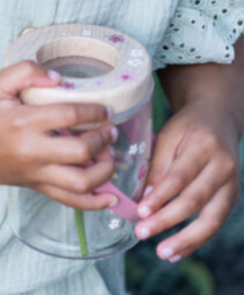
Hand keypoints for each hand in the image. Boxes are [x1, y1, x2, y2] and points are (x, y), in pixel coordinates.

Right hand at [0, 61, 118, 210]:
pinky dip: (93, 203)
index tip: (104, 109)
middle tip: (109, 130)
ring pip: (80, 183)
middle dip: (103, 139)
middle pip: (81, 151)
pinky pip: (67, 201)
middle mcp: (30, 151)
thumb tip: (59, 78)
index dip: (94, 111)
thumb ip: (26, 72)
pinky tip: (108, 197)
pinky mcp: (32, 185)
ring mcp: (32, 173)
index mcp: (22, 122)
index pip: (70, 116)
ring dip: (104, 171)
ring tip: (108, 156)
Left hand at [134, 100, 240, 260]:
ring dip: (186, 239)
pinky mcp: (233, 198)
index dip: (161, 196)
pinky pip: (215, 223)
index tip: (140, 212)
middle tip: (142, 233)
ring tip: (163, 253)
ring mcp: (232, 185)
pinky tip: (178, 251)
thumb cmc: (187, 128)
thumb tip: (144, 198)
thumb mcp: (168, 136)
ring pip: (211, 219)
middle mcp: (223, 168)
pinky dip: (196, 239)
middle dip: (168, 220)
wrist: (219, 120)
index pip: (180, 177)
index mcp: (204, 147)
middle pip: (195, 200)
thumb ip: (157, 166)